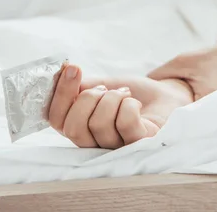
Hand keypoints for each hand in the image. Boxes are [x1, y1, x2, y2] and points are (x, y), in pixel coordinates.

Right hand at [48, 64, 192, 148]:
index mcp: (78, 128)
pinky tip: (133, 103)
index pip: (55, 120)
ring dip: (113, 97)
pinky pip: (125, 123)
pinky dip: (128, 104)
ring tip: (123, 94)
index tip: (73, 68)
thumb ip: (76, 86)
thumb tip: (58, 71)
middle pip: (73, 128)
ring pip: (99, 124)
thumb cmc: (127, 93)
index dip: (60, 94)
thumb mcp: (97, 85)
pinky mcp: (139, 144)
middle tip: (105, 89)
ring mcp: (116, 148)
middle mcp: (93, 144)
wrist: (162, 94)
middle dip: (88, 98)